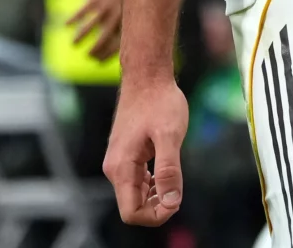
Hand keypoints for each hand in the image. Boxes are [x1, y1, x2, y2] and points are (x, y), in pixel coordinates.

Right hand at [68, 0, 124, 59]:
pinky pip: (81, 12)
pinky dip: (73, 19)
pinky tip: (66, 25)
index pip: (116, 41)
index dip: (107, 54)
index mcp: (123, 19)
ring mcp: (103, 7)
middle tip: (88, 56)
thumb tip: (111, 49)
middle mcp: (114, 15)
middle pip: (104, 36)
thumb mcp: (123, 12)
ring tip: (74, 43)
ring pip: (90, 25)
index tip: (98, 61)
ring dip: (80, 36)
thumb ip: (118, 28)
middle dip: (96, 48)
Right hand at [103, 77, 187, 225]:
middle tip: (178, 187)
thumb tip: (171, 201)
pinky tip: (167, 171)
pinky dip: (153, 184)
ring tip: (174, 177)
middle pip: (133, 207)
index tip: (176, 199)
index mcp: (122, 168)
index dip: (156, 215)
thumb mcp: (169, 135)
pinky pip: (137, 182)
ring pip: (135, 196)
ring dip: (156, 196)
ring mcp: (119, 162)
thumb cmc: (159, 102)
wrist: (148, 77)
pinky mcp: (126, 155)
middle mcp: (115, 169)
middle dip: (157, 206)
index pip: (131, 213)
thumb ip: (169, 170)